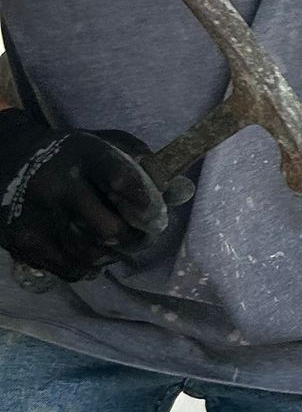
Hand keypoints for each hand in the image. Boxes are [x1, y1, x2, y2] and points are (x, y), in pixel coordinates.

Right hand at [0, 112, 174, 282]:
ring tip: (116, 248)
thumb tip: (175, 192)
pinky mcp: (23, 240)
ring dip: (110, 257)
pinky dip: (85, 268)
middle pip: (109, 230)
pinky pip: (66, 268)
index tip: (152, 212)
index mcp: (83, 156)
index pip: (123, 180)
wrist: (7, 160)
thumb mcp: (102, 143)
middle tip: (141, 239)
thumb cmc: (69, 155)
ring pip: (89, 255)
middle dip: (133, 240)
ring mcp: (39, 217)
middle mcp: (59, 186)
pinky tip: (90, 258)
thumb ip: (139, 161)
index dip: (145, 202)